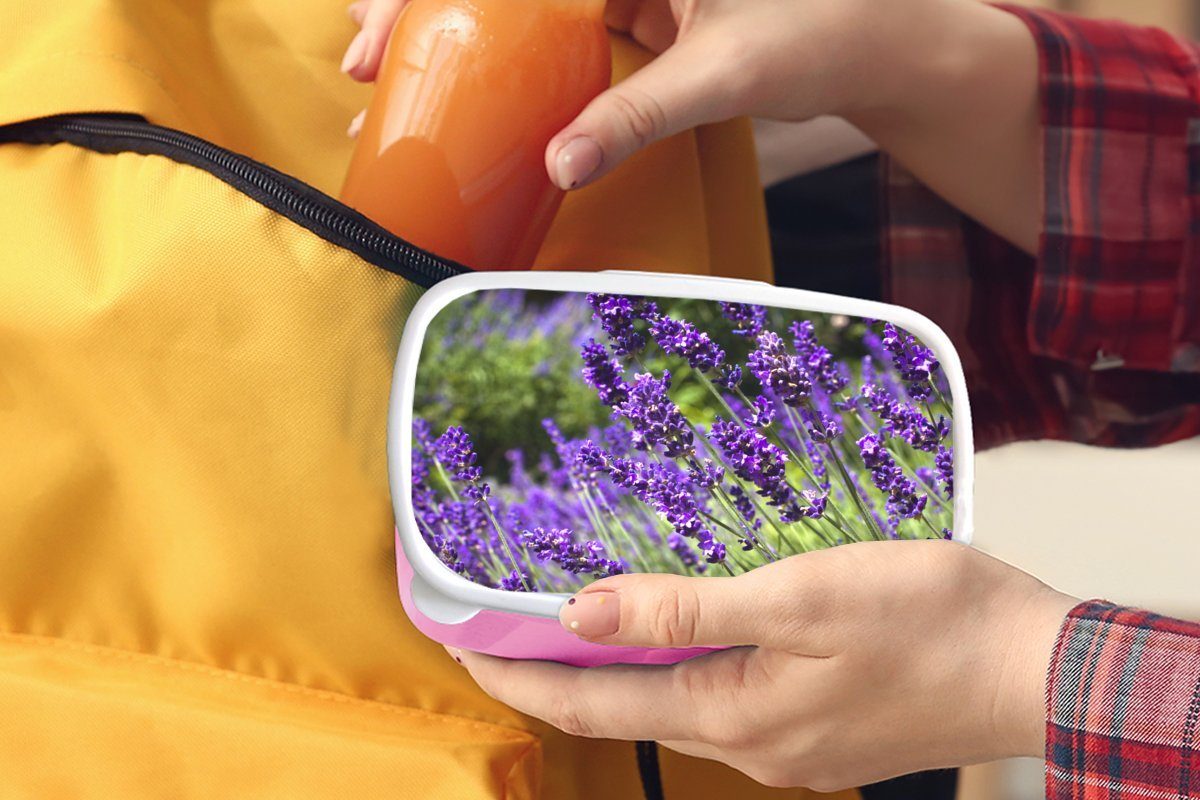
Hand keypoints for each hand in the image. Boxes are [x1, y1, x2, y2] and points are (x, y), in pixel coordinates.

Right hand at [339, 0, 1040, 250]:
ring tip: (391, 88)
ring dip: (455, 43)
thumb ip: (639, 114)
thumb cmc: (819, 32)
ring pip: (517, 8)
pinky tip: (469, 101)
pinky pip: (551, 36)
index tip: (382, 30)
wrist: (873, 45)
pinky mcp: (629, 14)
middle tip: (363, 66)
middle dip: (421, 12)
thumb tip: (558, 165)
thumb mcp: (722, 72)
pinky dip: (507, 66)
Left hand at [450, 541, 1076, 790]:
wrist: (1034, 667)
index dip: (522, 673)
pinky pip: (724, 698)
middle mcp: (751, 742)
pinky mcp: (819, 726)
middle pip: (626, 707)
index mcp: (735, 713)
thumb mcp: (802, 596)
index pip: (595, 700)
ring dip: (622, 666)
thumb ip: (690, 609)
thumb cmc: (930, 623)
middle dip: (560, 672)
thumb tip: (584, 613)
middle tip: (506, 627)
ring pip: (676, 703)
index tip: (463, 647)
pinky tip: (685, 631)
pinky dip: (682, 666)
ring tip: (581, 619)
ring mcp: (788, 742)